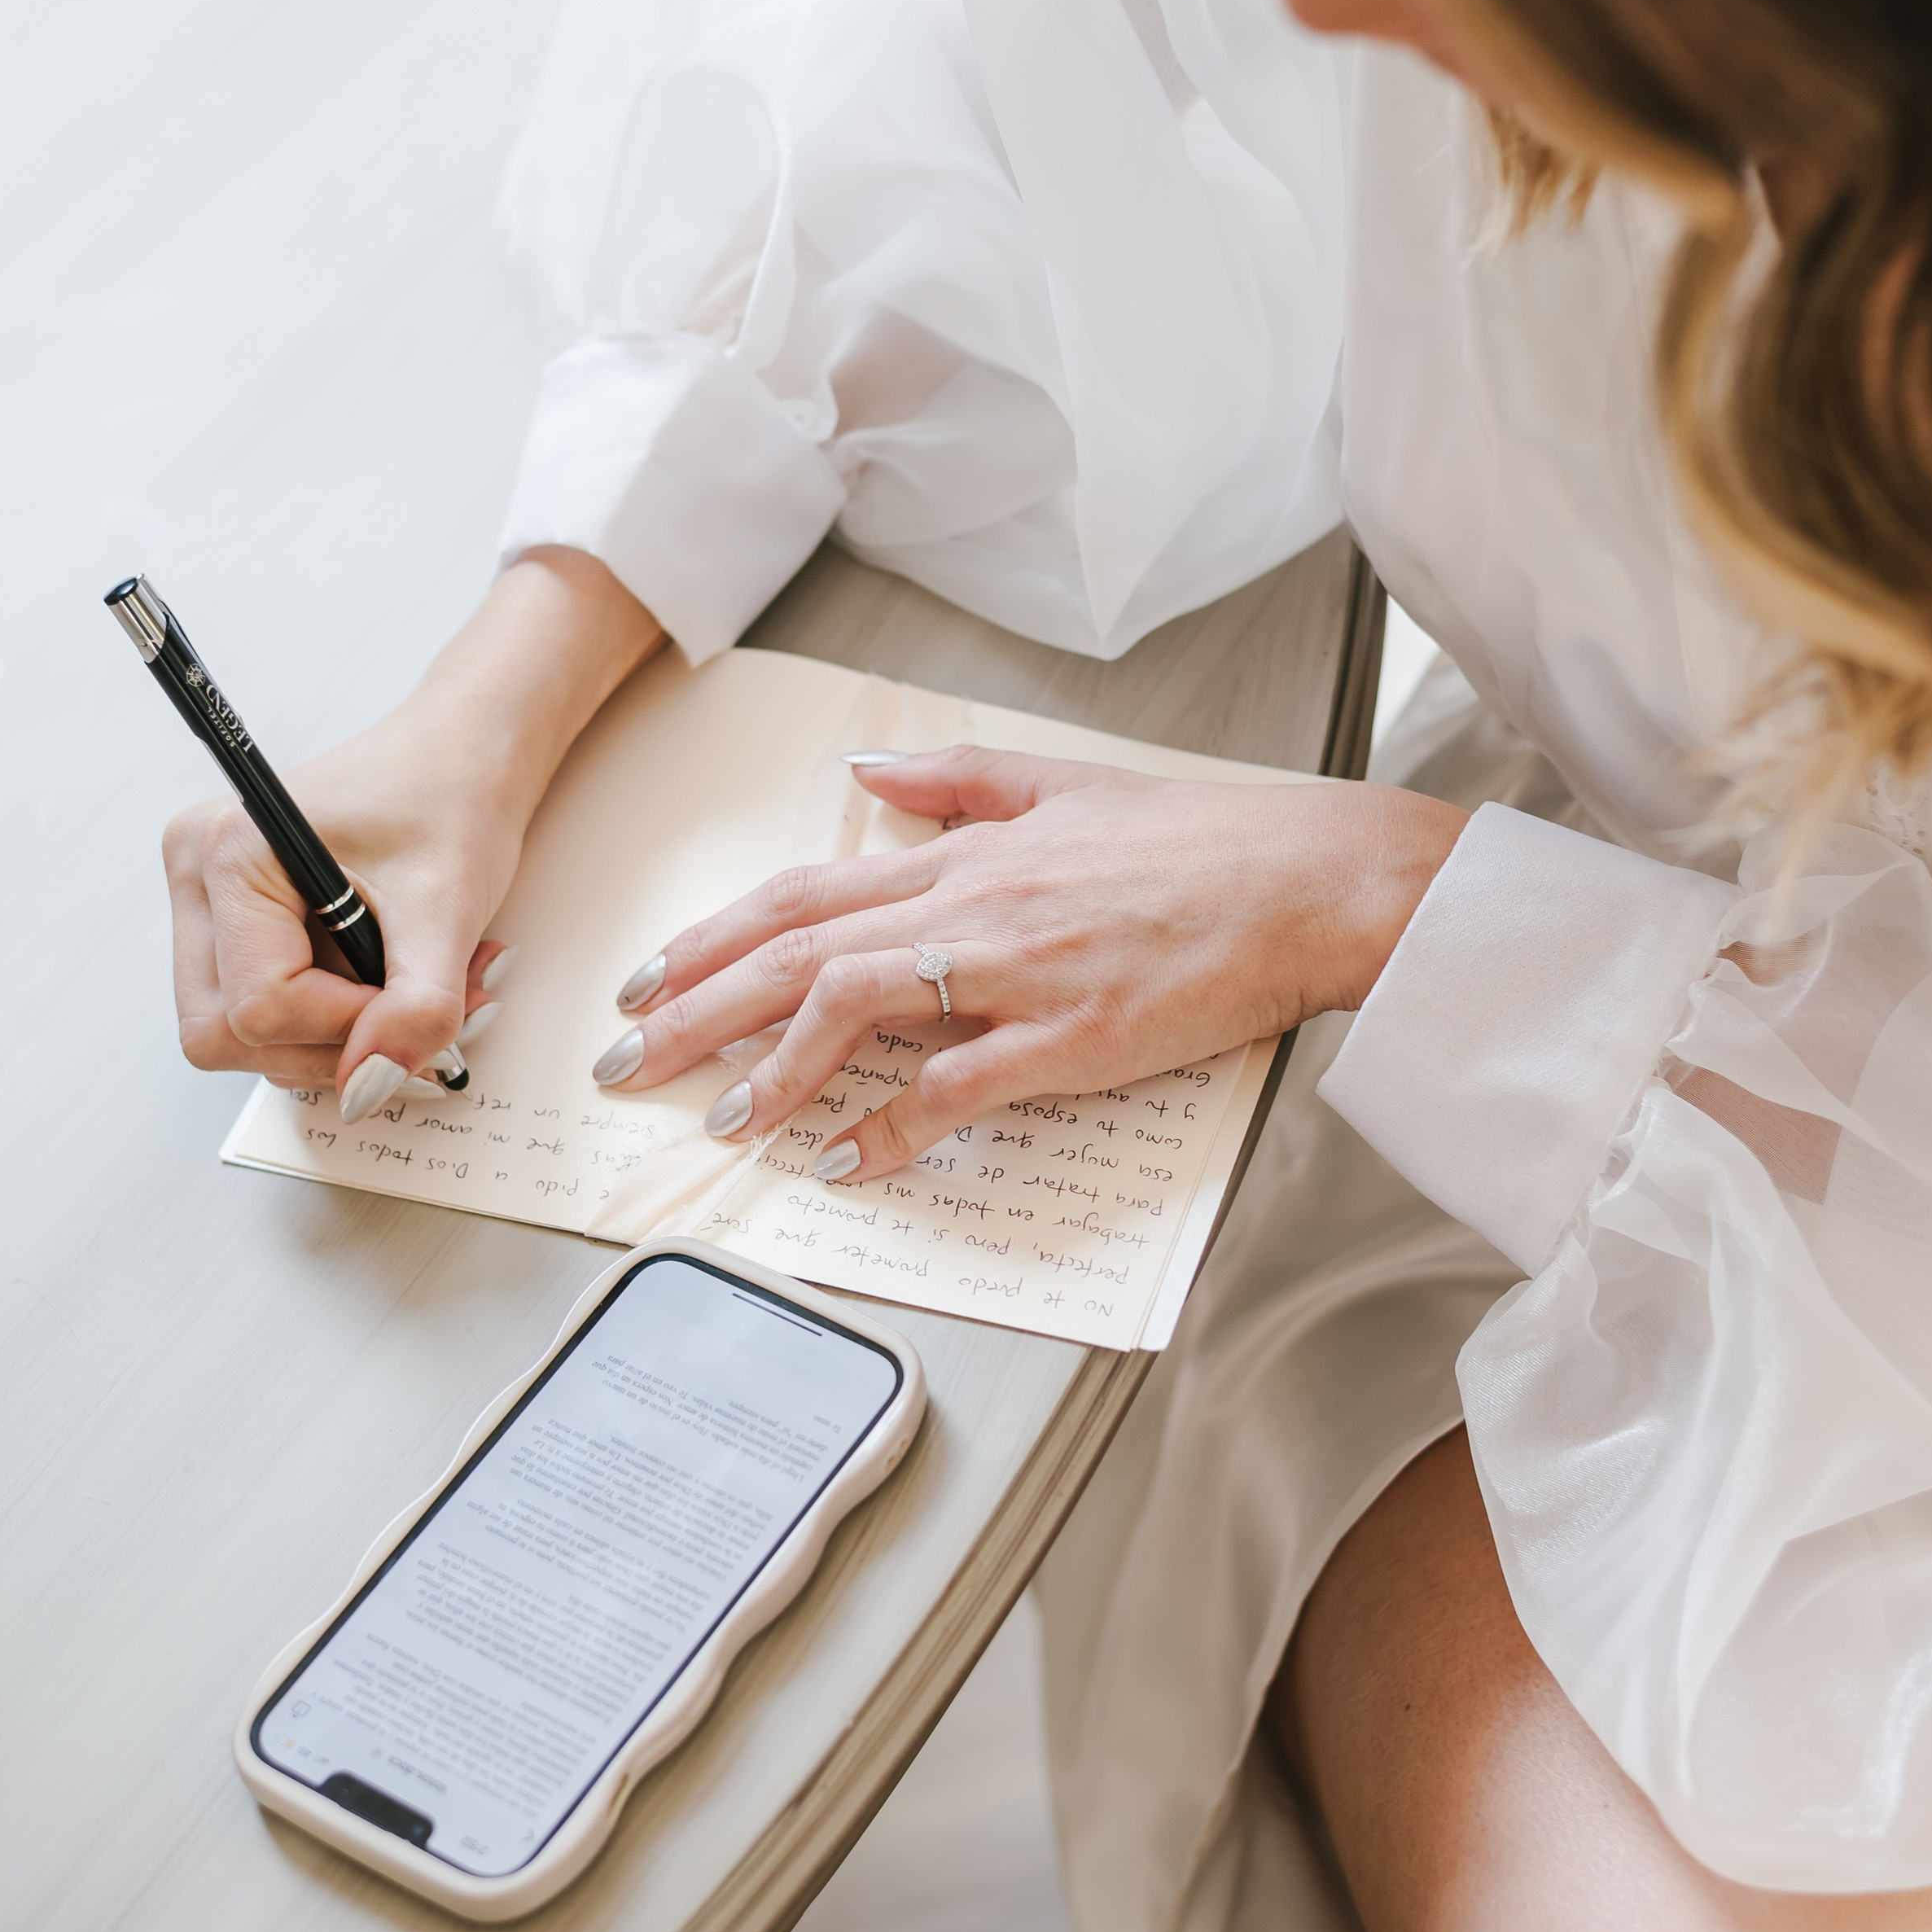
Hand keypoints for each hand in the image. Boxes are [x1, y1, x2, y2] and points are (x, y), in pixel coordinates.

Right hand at [160, 549, 660, 1116]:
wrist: (464, 753)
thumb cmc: (451, 798)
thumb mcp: (447, 908)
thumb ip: (415, 1007)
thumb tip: (369, 1086)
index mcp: (229, 854)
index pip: (259, 1006)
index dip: (345, 1028)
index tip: (414, 1007)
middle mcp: (197, 878)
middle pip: (224, 1033)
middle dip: (329, 1044)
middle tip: (413, 1012)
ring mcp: (207, 903)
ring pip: (240, 1035)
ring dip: (336, 1036)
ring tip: (411, 986)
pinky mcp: (235, 923)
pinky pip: (262, 1010)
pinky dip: (330, 1018)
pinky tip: (384, 979)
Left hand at [603, 746, 1466, 1179]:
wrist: (1307, 877)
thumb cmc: (1199, 841)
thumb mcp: (1064, 783)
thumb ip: (958, 778)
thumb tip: (873, 767)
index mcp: (964, 855)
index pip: (803, 894)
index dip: (712, 939)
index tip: (646, 979)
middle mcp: (969, 905)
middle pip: (796, 952)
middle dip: (695, 1009)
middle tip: (625, 1060)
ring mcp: (1015, 971)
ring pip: (852, 1008)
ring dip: (771, 1069)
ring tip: (718, 1119)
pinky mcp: (1069, 1034)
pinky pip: (954, 1088)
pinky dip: (889, 1128)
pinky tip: (844, 1163)